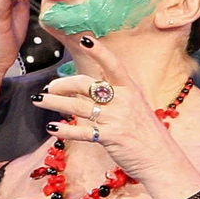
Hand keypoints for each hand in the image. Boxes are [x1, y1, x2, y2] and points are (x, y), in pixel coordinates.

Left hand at [31, 33, 188, 185]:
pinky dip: (65, 129)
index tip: (84, 39)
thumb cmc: (146, 133)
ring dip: (54, 103)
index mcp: (130, 89)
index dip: (99, 51)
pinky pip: (83, 131)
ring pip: (78, 106)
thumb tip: (92, 85)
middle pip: (86, 85)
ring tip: (38, 101)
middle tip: (48, 88)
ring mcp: (117, 118)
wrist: (161, 159)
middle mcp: (123, 100)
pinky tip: (52, 128)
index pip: (113, 64)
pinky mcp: (111, 137)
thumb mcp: (136, 106)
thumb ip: (116, 94)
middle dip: (62, 84)